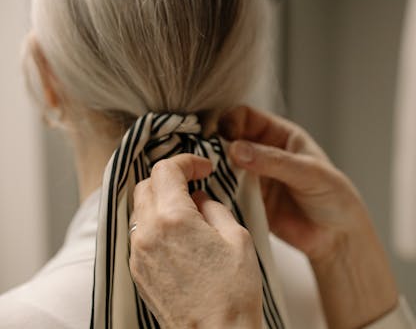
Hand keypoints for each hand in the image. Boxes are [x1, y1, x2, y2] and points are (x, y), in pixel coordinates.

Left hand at [129, 154, 261, 328]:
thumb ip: (213, 208)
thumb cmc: (232, 293)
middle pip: (147, 185)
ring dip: (162, 201)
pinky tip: (180, 237)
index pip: (166, 170)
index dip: (186, 161)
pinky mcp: (138, 271)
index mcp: (173, 219)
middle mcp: (148, 233)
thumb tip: (200, 200)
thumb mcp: (237, 237)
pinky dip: (156, 224)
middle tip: (195, 185)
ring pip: (141, 209)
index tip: (202, 168)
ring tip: (190, 214)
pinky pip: (141, 234)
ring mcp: (138, 254)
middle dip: (171, 178)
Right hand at [219, 106, 398, 328]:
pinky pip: (224, 193)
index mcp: (279, 135)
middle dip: (215, 146)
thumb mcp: (308, 173)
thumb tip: (235, 149)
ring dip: (212, 171)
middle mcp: (262, 153)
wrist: (336, 237)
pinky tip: (211, 198)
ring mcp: (253, 178)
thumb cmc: (333, 197)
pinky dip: (215, 194)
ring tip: (205, 179)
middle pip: (227, 140)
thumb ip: (273, 161)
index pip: (245, 117)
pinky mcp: (247, 202)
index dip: (230, 122)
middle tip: (206, 159)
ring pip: (221, 167)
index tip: (223, 136)